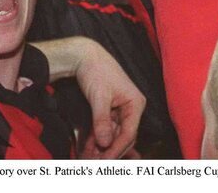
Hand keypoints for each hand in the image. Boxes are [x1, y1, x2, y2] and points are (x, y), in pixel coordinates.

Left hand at [72, 38, 144, 157]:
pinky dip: (97, 137)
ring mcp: (120, 108)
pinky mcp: (110, 108)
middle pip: (122, 136)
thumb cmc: (95, 70)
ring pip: (113, 134)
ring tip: (88, 157)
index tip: (105, 160)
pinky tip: (88, 147)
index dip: (117, 149)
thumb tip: (105, 143)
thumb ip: (102, 121)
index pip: (129, 133)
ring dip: (101, 146)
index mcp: (135, 103)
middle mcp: (131, 107)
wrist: (83, 54)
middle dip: (109, 150)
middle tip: (95, 162)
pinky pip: (105, 127)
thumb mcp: (99, 97)